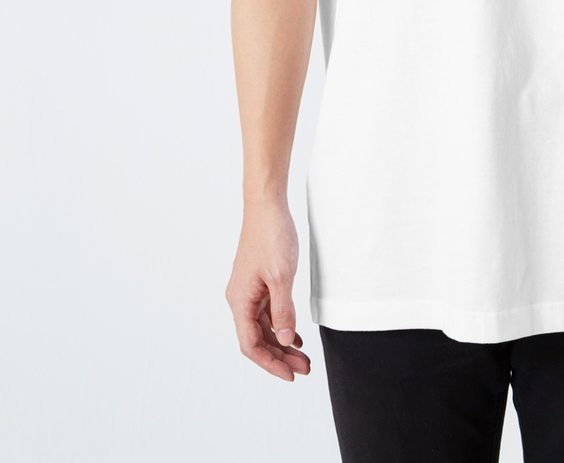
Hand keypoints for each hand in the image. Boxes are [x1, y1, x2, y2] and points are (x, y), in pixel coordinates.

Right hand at [224, 201, 311, 380]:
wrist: (267, 206)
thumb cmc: (271, 237)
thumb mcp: (282, 276)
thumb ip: (282, 310)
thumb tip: (284, 339)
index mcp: (240, 301)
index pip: (251, 345)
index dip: (270, 363)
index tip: (290, 375)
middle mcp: (240, 299)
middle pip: (257, 339)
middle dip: (279, 357)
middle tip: (305, 368)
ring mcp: (249, 291)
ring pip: (264, 327)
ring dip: (282, 343)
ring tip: (303, 357)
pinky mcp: (259, 282)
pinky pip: (268, 312)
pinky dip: (281, 325)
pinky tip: (295, 335)